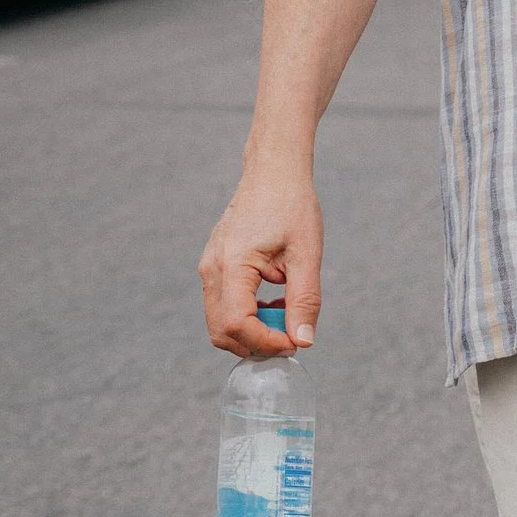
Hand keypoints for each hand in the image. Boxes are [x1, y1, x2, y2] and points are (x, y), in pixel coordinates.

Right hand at [201, 160, 322, 354]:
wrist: (273, 173)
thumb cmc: (291, 205)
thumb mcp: (306, 254)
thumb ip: (305, 300)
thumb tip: (303, 341)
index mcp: (232, 265)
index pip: (236, 324)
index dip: (265, 342)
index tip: (294, 342)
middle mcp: (212, 269)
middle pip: (221, 332)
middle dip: (256, 343)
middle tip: (291, 336)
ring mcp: (209, 268)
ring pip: (219, 322)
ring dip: (252, 330)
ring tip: (286, 313)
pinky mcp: (215, 267)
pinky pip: (223, 306)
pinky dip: (247, 315)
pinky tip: (275, 301)